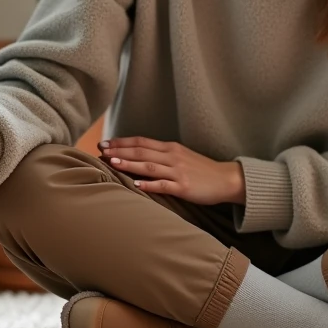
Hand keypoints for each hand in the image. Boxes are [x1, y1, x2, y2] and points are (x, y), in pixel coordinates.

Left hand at [97, 136, 244, 205]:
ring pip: (149, 166)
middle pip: (141, 151)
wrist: (226, 179)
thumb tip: (138, 155)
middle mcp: (172, 156)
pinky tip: (136, 185)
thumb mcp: (180, 156)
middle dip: (120, 150)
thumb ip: (161, 155)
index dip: (122, 142)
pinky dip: (149, 184)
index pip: (141, 141)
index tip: (104, 143)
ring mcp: (178, 171)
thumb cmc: (201, 170)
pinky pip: (164, 185)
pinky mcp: (184, 186)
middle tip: (101, 151)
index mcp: (170, 147)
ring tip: (113, 162)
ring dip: (130, 164)